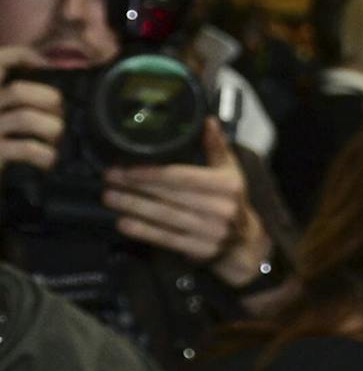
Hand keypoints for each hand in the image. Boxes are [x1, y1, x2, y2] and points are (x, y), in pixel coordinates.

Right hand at [0, 47, 63, 174]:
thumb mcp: (3, 113)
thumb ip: (17, 96)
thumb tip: (48, 72)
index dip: (22, 55)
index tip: (44, 64)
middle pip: (18, 91)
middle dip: (48, 99)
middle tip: (59, 112)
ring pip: (26, 117)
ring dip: (51, 127)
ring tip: (56, 137)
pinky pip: (27, 148)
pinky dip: (45, 153)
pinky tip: (49, 159)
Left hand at [103, 119, 271, 284]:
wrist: (244, 240)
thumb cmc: (230, 199)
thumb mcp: (230, 171)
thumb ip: (216, 147)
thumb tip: (206, 120)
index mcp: (227, 186)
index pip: (182, 176)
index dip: (151, 173)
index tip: (126, 167)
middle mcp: (222, 208)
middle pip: (169, 195)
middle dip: (135, 187)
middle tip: (109, 179)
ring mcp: (211, 231)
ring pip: (164, 216)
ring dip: (133, 207)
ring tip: (109, 198)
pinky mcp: (201, 249)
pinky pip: (166, 238)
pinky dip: (143, 231)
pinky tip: (124, 223)